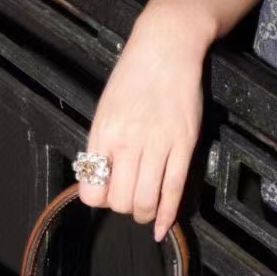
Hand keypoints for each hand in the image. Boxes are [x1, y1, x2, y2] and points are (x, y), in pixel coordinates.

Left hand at [75, 0, 213, 241]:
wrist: (166, 48)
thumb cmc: (133, 75)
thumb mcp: (106, 108)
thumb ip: (103, 143)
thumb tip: (101, 178)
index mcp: (103, 133)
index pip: (92, 189)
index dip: (99, 199)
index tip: (107, 194)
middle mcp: (127, 142)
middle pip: (120, 200)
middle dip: (123, 209)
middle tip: (129, 200)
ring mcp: (158, 144)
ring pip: (146, 200)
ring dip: (144, 214)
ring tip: (145, 212)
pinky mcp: (184, 144)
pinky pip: (174, 189)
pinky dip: (168, 215)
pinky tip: (162, 227)